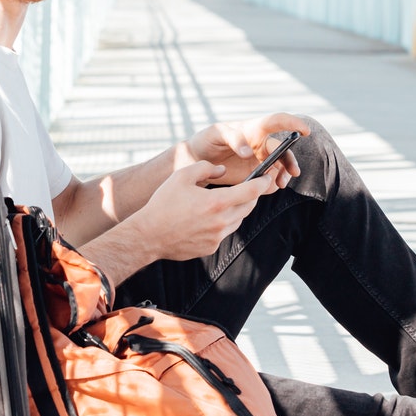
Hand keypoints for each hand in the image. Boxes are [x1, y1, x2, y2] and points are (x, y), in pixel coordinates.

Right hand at [133, 159, 277, 260]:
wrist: (148, 235)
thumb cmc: (163, 204)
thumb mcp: (181, 176)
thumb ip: (206, 168)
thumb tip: (222, 170)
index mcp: (217, 202)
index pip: (251, 191)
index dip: (263, 182)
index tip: (267, 176)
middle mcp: (221, 222)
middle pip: (249, 206)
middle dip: (251, 195)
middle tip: (248, 186)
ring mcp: (217, 236)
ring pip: (238, 220)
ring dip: (237, 209)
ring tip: (225, 200)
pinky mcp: (211, 247)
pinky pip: (225, 232)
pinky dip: (223, 222)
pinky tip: (209, 217)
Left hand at [185, 113, 309, 193]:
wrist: (195, 161)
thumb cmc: (206, 141)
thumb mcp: (216, 134)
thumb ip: (233, 139)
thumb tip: (248, 152)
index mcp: (253, 129)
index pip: (277, 121)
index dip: (293, 123)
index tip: (305, 131)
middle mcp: (260, 144)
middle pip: (282, 150)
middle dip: (289, 161)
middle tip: (292, 173)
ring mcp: (258, 161)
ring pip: (279, 167)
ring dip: (282, 175)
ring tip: (279, 185)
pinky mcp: (254, 176)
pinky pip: (268, 181)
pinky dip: (271, 186)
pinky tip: (267, 189)